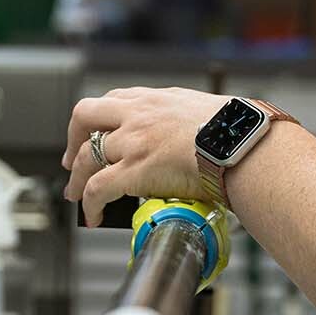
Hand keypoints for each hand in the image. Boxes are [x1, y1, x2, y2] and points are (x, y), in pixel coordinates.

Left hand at [61, 87, 226, 224]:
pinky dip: (89, 204)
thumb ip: (185, 120)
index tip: (95, 132)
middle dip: (74, 140)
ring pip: (86, 157)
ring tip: (78, 196)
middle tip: (74, 161)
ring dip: (78, 179)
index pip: (114, 100)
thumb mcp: (203, 110)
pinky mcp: (135, 169)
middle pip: (85, 117)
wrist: (241, 141)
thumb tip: (196, 138)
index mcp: (154, 99)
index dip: (99, 119)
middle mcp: (137, 115)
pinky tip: (92, 216)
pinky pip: (98, 188)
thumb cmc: (235, 130)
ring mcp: (133, 141)